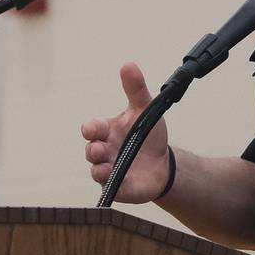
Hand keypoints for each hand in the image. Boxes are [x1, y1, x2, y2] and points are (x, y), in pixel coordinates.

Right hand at [81, 63, 170, 202]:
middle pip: (91, 151)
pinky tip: (117, 183)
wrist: (163, 163)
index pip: (92, 129)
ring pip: (96, 172)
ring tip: (105, 168)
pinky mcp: (119, 188)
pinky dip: (112, 187)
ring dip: (98, 170)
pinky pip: (111, 190)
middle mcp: (104, 151)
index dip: (91, 129)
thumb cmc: (148, 135)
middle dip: (93, 150)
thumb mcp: (144, 110)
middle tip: (102, 149)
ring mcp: (109, 170)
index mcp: (107, 131)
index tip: (95, 129)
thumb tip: (128, 65)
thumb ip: (136, 89)